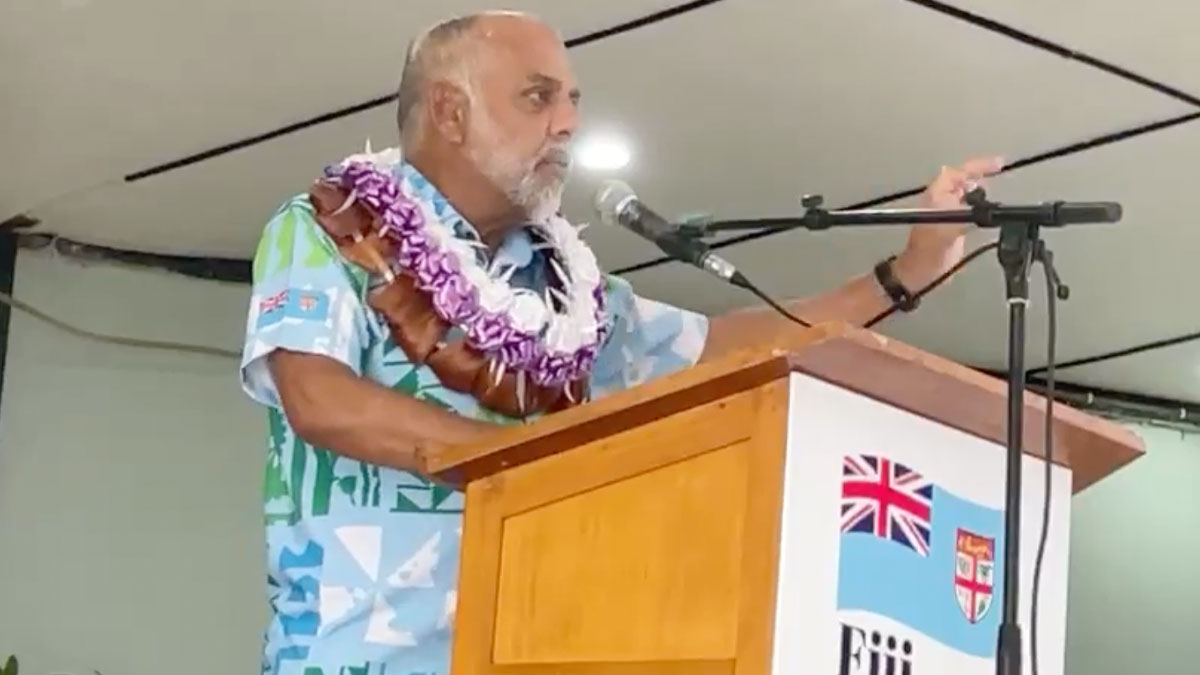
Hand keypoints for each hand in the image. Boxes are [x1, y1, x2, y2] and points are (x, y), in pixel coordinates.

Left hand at [898, 156, 1005, 280]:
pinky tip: (988, 210)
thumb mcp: (950, 226)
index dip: (979, 166)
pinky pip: (969, 210)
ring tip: (994, 187)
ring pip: (966, 194)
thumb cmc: (929, 247)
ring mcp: (947, 213)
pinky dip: (980, 207)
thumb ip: (967, 213)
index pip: (958, 172)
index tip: (998, 163)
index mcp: (936, 195)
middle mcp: (941, 201)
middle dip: (979, 174)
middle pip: (962, 180)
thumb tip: (983, 206)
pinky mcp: (954, 226)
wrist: (924, 270)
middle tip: (997, 170)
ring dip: (980, 190)